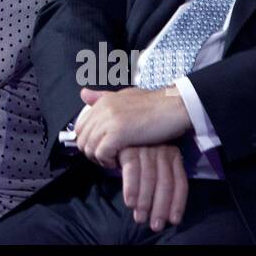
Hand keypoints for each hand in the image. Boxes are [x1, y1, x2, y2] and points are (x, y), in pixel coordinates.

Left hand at [75, 87, 192, 167]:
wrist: (174, 107)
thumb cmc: (155, 105)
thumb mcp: (125, 96)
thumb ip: (103, 97)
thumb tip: (83, 93)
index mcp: (103, 101)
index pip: (80, 127)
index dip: (89, 141)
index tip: (103, 148)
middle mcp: (102, 109)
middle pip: (82, 139)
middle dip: (93, 152)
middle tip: (108, 158)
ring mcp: (109, 121)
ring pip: (89, 148)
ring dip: (100, 159)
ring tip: (115, 160)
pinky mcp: (118, 133)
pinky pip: (101, 153)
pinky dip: (108, 161)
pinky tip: (120, 161)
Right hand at [120, 145, 188, 231]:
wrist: (118, 134)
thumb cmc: (140, 154)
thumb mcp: (156, 163)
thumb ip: (163, 179)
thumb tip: (167, 212)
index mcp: (174, 155)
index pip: (180, 183)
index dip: (178, 204)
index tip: (173, 221)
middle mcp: (162, 150)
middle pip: (165, 183)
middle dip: (161, 207)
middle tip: (155, 225)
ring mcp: (146, 148)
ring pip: (149, 179)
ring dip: (145, 202)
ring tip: (141, 218)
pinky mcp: (128, 148)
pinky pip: (132, 170)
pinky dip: (131, 188)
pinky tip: (130, 203)